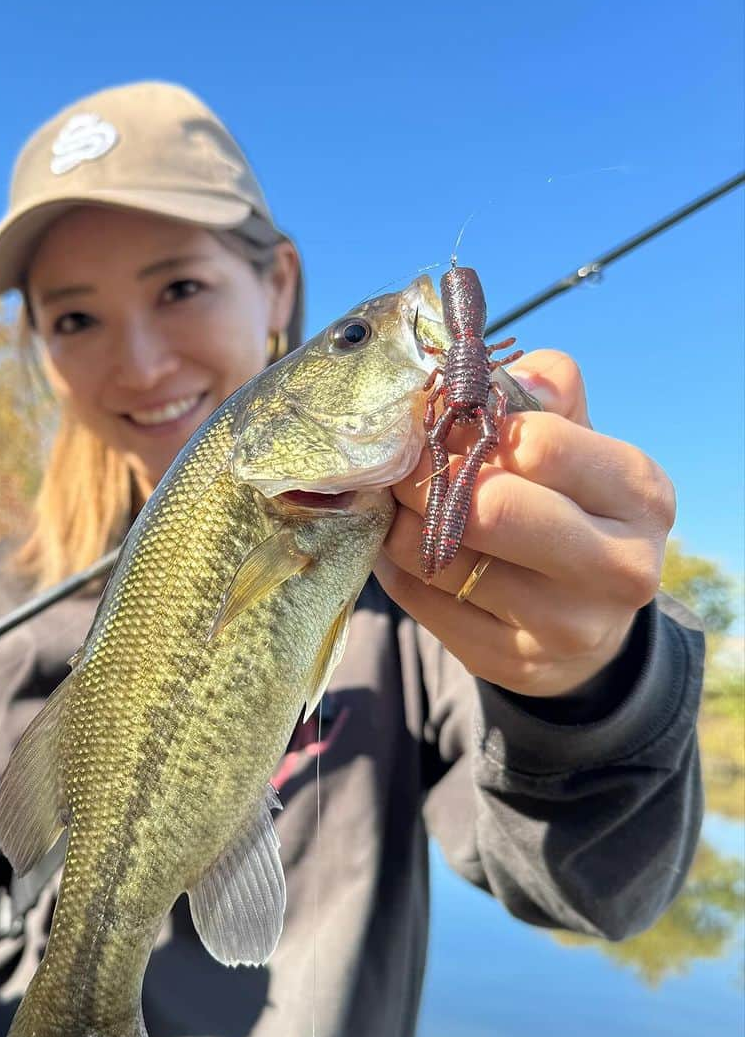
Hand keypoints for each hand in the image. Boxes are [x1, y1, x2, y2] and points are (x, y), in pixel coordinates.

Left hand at [374, 350, 675, 697]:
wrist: (587, 617)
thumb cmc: (571, 505)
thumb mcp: (578, 441)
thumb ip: (540, 392)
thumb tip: (478, 373)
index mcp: (640, 494)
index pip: (539, 444)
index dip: (471, 429)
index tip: (437, 423)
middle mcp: (619, 566)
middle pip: (490, 509)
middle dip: (425, 479)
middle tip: (399, 466)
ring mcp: (568, 626)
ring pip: (442, 559)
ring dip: (400, 523)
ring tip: (398, 505)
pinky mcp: (514, 662)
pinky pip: (423, 601)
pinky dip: (397, 568)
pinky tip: (403, 550)